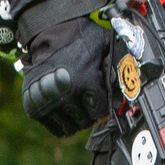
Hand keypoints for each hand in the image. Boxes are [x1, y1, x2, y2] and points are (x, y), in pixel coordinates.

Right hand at [21, 22, 112, 136]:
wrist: (49, 35)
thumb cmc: (80, 41)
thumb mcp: (103, 49)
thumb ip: (114, 69)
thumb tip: (130, 84)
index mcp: (84, 81)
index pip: (99, 111)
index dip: (102, 107)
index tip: (100, 102)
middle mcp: (65, 94)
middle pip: (84, 122)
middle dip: (88, 114)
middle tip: (87, 104)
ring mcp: (47, 101)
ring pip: (69, 128)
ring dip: (74, 119)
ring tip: (74, 105)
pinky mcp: (33, 106)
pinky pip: (54, 128)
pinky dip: (60, 122)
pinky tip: (63, 109)